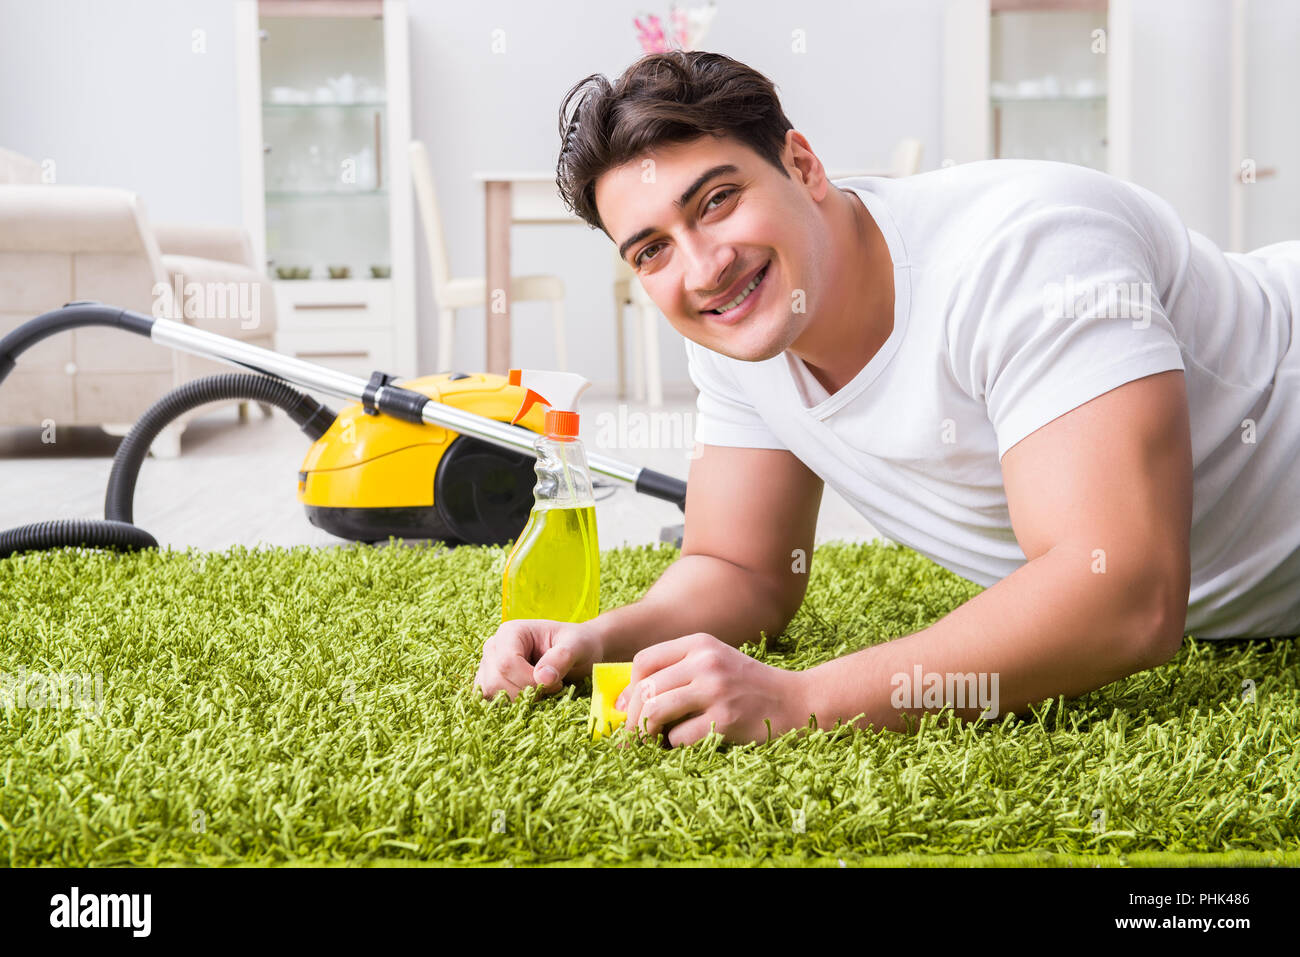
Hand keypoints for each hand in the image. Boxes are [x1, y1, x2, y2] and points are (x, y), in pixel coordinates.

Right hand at [474, 618, 603, 701]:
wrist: (577, 652)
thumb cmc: (576, 644)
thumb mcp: (577, 645)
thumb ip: (561, 658)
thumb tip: (542, 678)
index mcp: (510, 632)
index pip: (507, 663)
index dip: (529, 680)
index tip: (555, 683)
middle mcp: (494, 647)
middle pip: (496, 681)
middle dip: (526, 692)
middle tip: (551, 688)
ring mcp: (489, 666)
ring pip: (490, 693)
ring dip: (518, 701)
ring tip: (542, 692)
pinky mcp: (491, 683)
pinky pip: (490, 700)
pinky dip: (509, 706)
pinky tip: (531, 699)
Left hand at [616, 633, 811, 747]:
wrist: (796, 702)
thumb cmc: (748, 686)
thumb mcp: (715, 663)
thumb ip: (678, 671)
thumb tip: (627, 700)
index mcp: (700, 644)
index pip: (644, 661)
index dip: (630, 687)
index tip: (628, 708)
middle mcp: (706, 662)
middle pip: (646, 689)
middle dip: (632, 719)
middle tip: (631, 738)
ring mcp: (716, 691)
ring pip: (655, 711)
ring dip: (647, 733)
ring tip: (654, 742)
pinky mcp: (725, 721)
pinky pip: (678, 738)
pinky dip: (676, 745)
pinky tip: (689, 743)